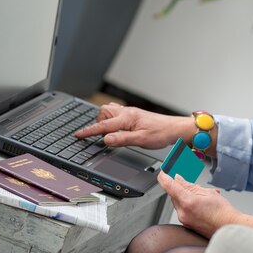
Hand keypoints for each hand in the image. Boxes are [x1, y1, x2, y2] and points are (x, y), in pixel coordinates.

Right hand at [74, 103, 189, 148]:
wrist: (175, 128)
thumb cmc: (162, 133)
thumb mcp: (141, 140)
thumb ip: (122, 139)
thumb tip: (105, 139)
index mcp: (127, 118)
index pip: (103, 125)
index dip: (89, 131)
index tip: (77, 135)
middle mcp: (128, 113)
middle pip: (103, 113)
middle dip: (98, 123)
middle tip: (100, 135)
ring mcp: (131, 113)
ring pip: (110, 112)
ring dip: (106, 121)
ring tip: (110, 134)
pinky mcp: (135, 116)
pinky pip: (118, 114)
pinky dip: (114, 121)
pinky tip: (119, 129)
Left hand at [158, 170, 239, 237]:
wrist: (228, 226)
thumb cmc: (222, 211)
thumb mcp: (208, 192)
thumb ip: (190, 185)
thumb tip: (178, 179)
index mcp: (187, 201)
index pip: (169, 185)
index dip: (164, 176)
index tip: (163, 171)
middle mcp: (182, 212)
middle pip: (173, 194)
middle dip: (178, 186)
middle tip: (187, 180)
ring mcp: (184, 220)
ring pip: (178, 202)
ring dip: (184, 195)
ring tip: (200, 195)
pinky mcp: (187, 225)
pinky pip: (182, 210)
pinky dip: (187, 203)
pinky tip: (199, 202)